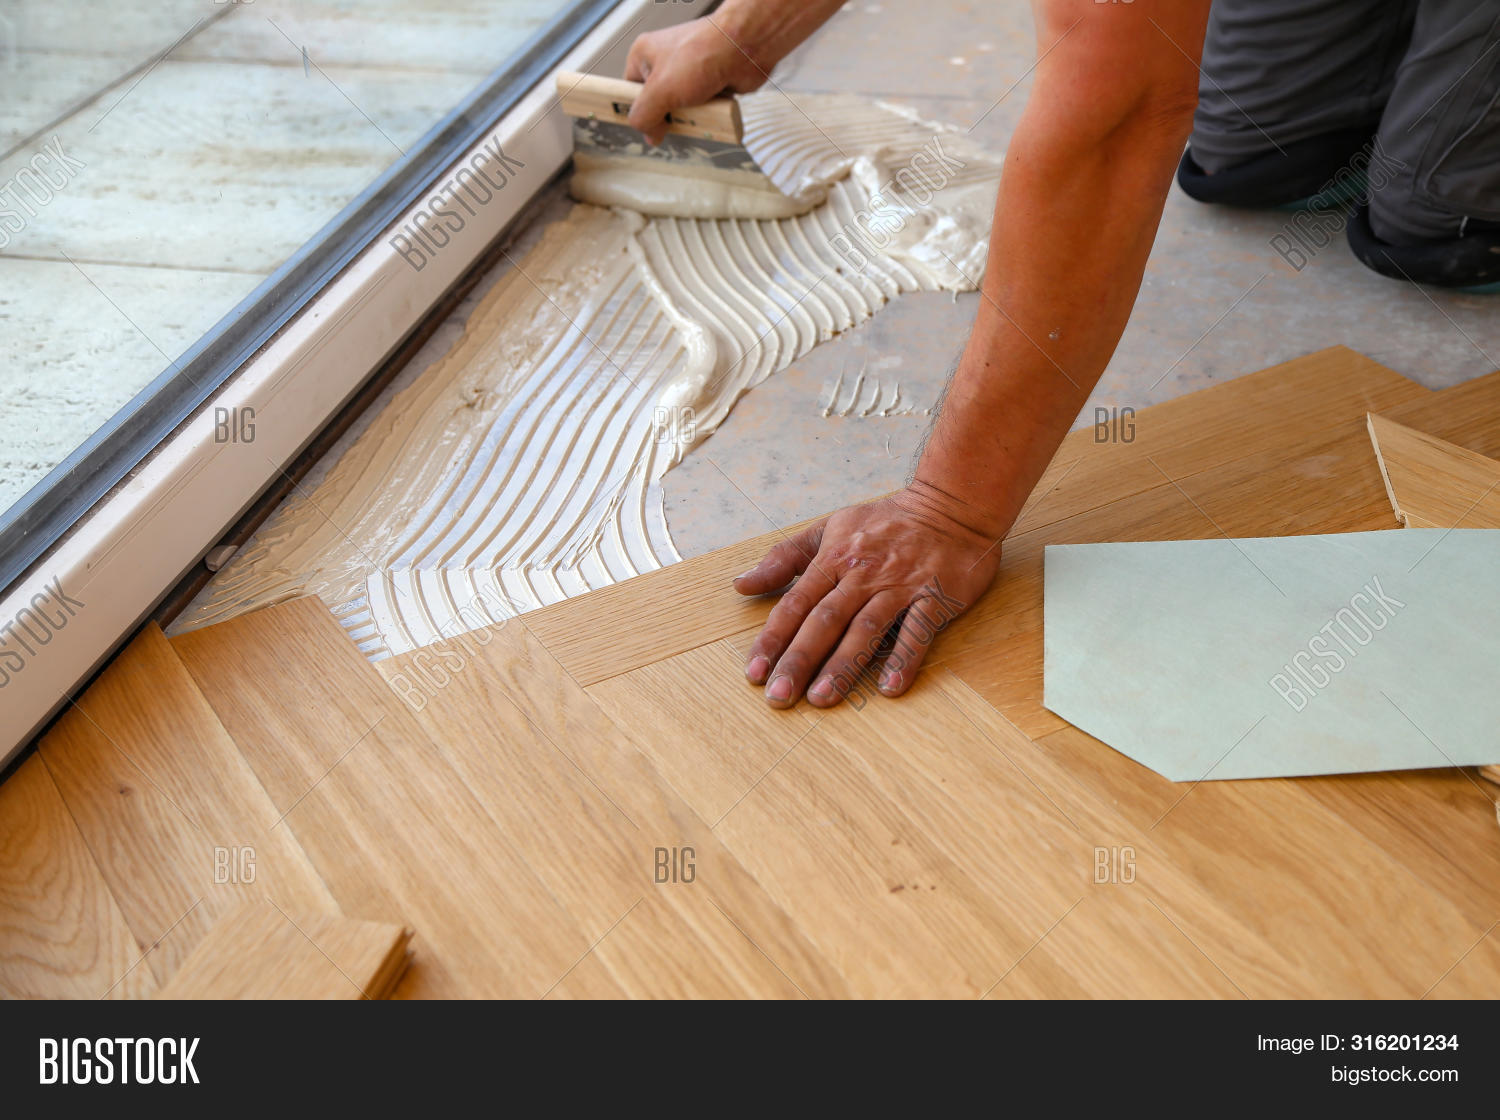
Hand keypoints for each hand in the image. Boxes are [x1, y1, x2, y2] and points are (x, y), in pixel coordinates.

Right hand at [625, 18, 770, 144]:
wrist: (744, 47)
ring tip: (698, 110)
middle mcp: (666, 63)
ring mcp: (689, 74)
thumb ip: (644, 115)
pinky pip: (701, 110)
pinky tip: (712, 109)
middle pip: (657, 105)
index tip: (644, 125)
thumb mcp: (660, 91)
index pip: (629, 92)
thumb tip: (648, 134)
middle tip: (677, 116)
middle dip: (669, 116)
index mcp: (645, 56)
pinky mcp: (708, 84)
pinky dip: (707, 115)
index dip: (638, 111)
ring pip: (681, 110)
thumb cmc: (703, 54)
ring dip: (690, 117)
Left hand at [734, 484, 1004, 707]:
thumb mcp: (829, 529)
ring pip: (866, 628)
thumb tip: (741, 585)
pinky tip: (890, 687)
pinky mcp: (935, 596)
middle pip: (825, 621)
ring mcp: (900, 586)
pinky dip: (904, 658)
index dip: (774, 639)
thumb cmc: (886, 522)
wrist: (952, 505)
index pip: (796, 604)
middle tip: (779, 696)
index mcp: (834, 559)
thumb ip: (785, 558)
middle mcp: (863, 574)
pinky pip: (918, 631)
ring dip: (843, 664)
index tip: (755, 673)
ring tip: (821, 697)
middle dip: (799, 659)